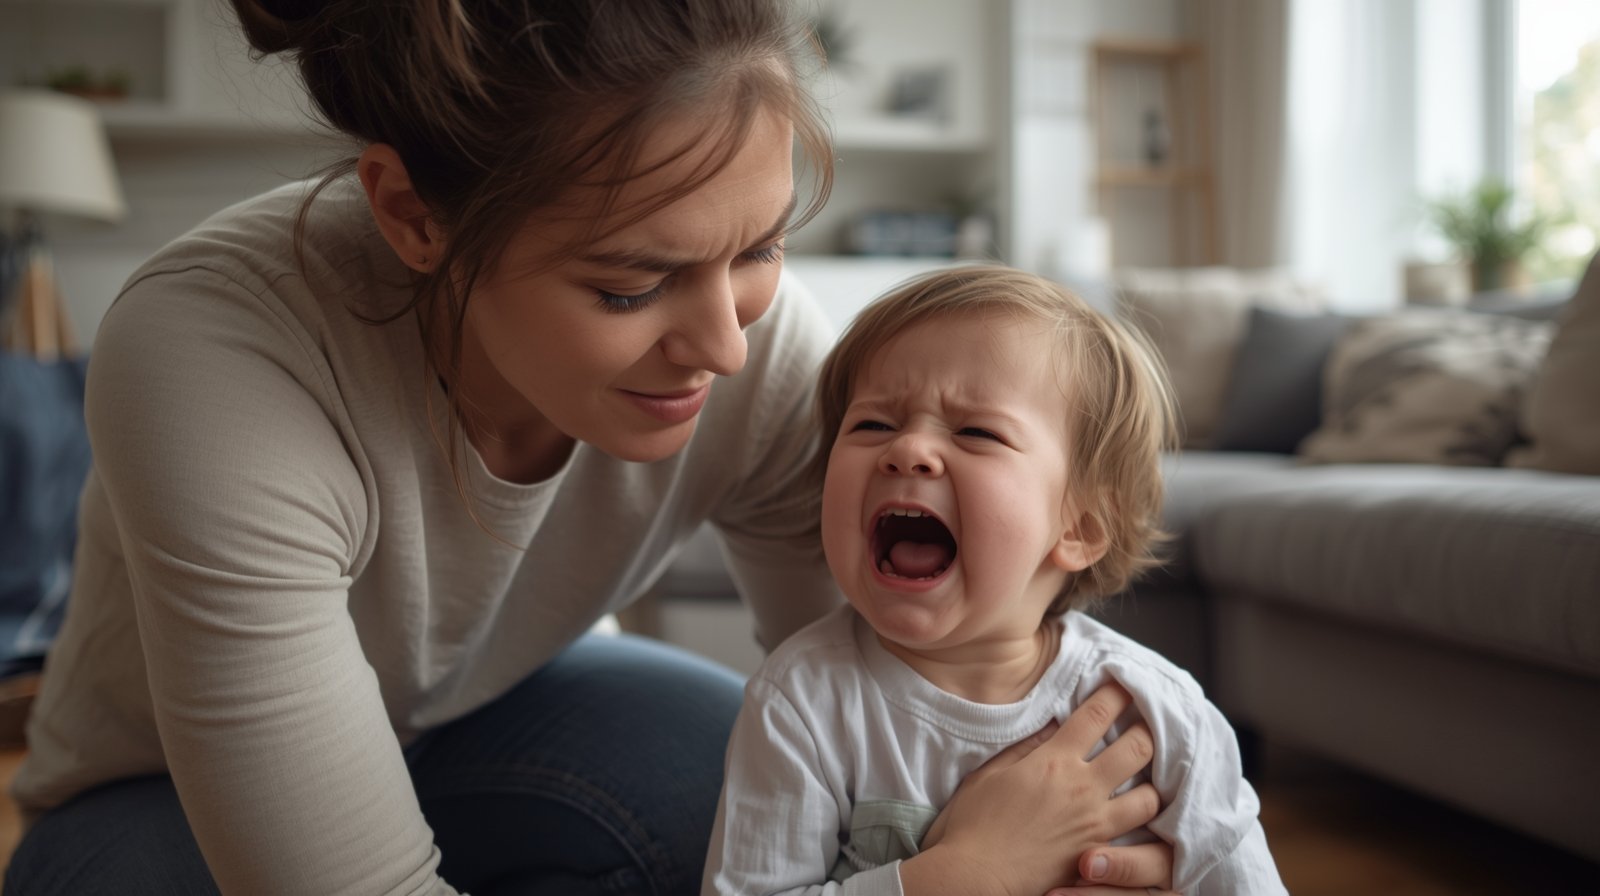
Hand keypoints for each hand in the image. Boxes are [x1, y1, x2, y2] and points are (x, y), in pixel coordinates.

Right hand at [901, 683, 1160, 895]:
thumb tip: (1053, 728)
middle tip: (1150, 723)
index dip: (1117, 693)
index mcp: (1054, 761)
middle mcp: (1083, 788)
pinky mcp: (1099, 854)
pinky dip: (1144, 821)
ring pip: (1150, 796)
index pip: (1097, 714)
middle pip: (1138, 748)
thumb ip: (1025, 748)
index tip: (1126, 683)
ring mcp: (1096, 823)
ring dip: (1153, 781)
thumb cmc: (972, 825)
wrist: (975, 878)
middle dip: (1149, 730)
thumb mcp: (989, 774)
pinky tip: (1140, 815)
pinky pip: (1137, 833)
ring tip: (1150, 776)